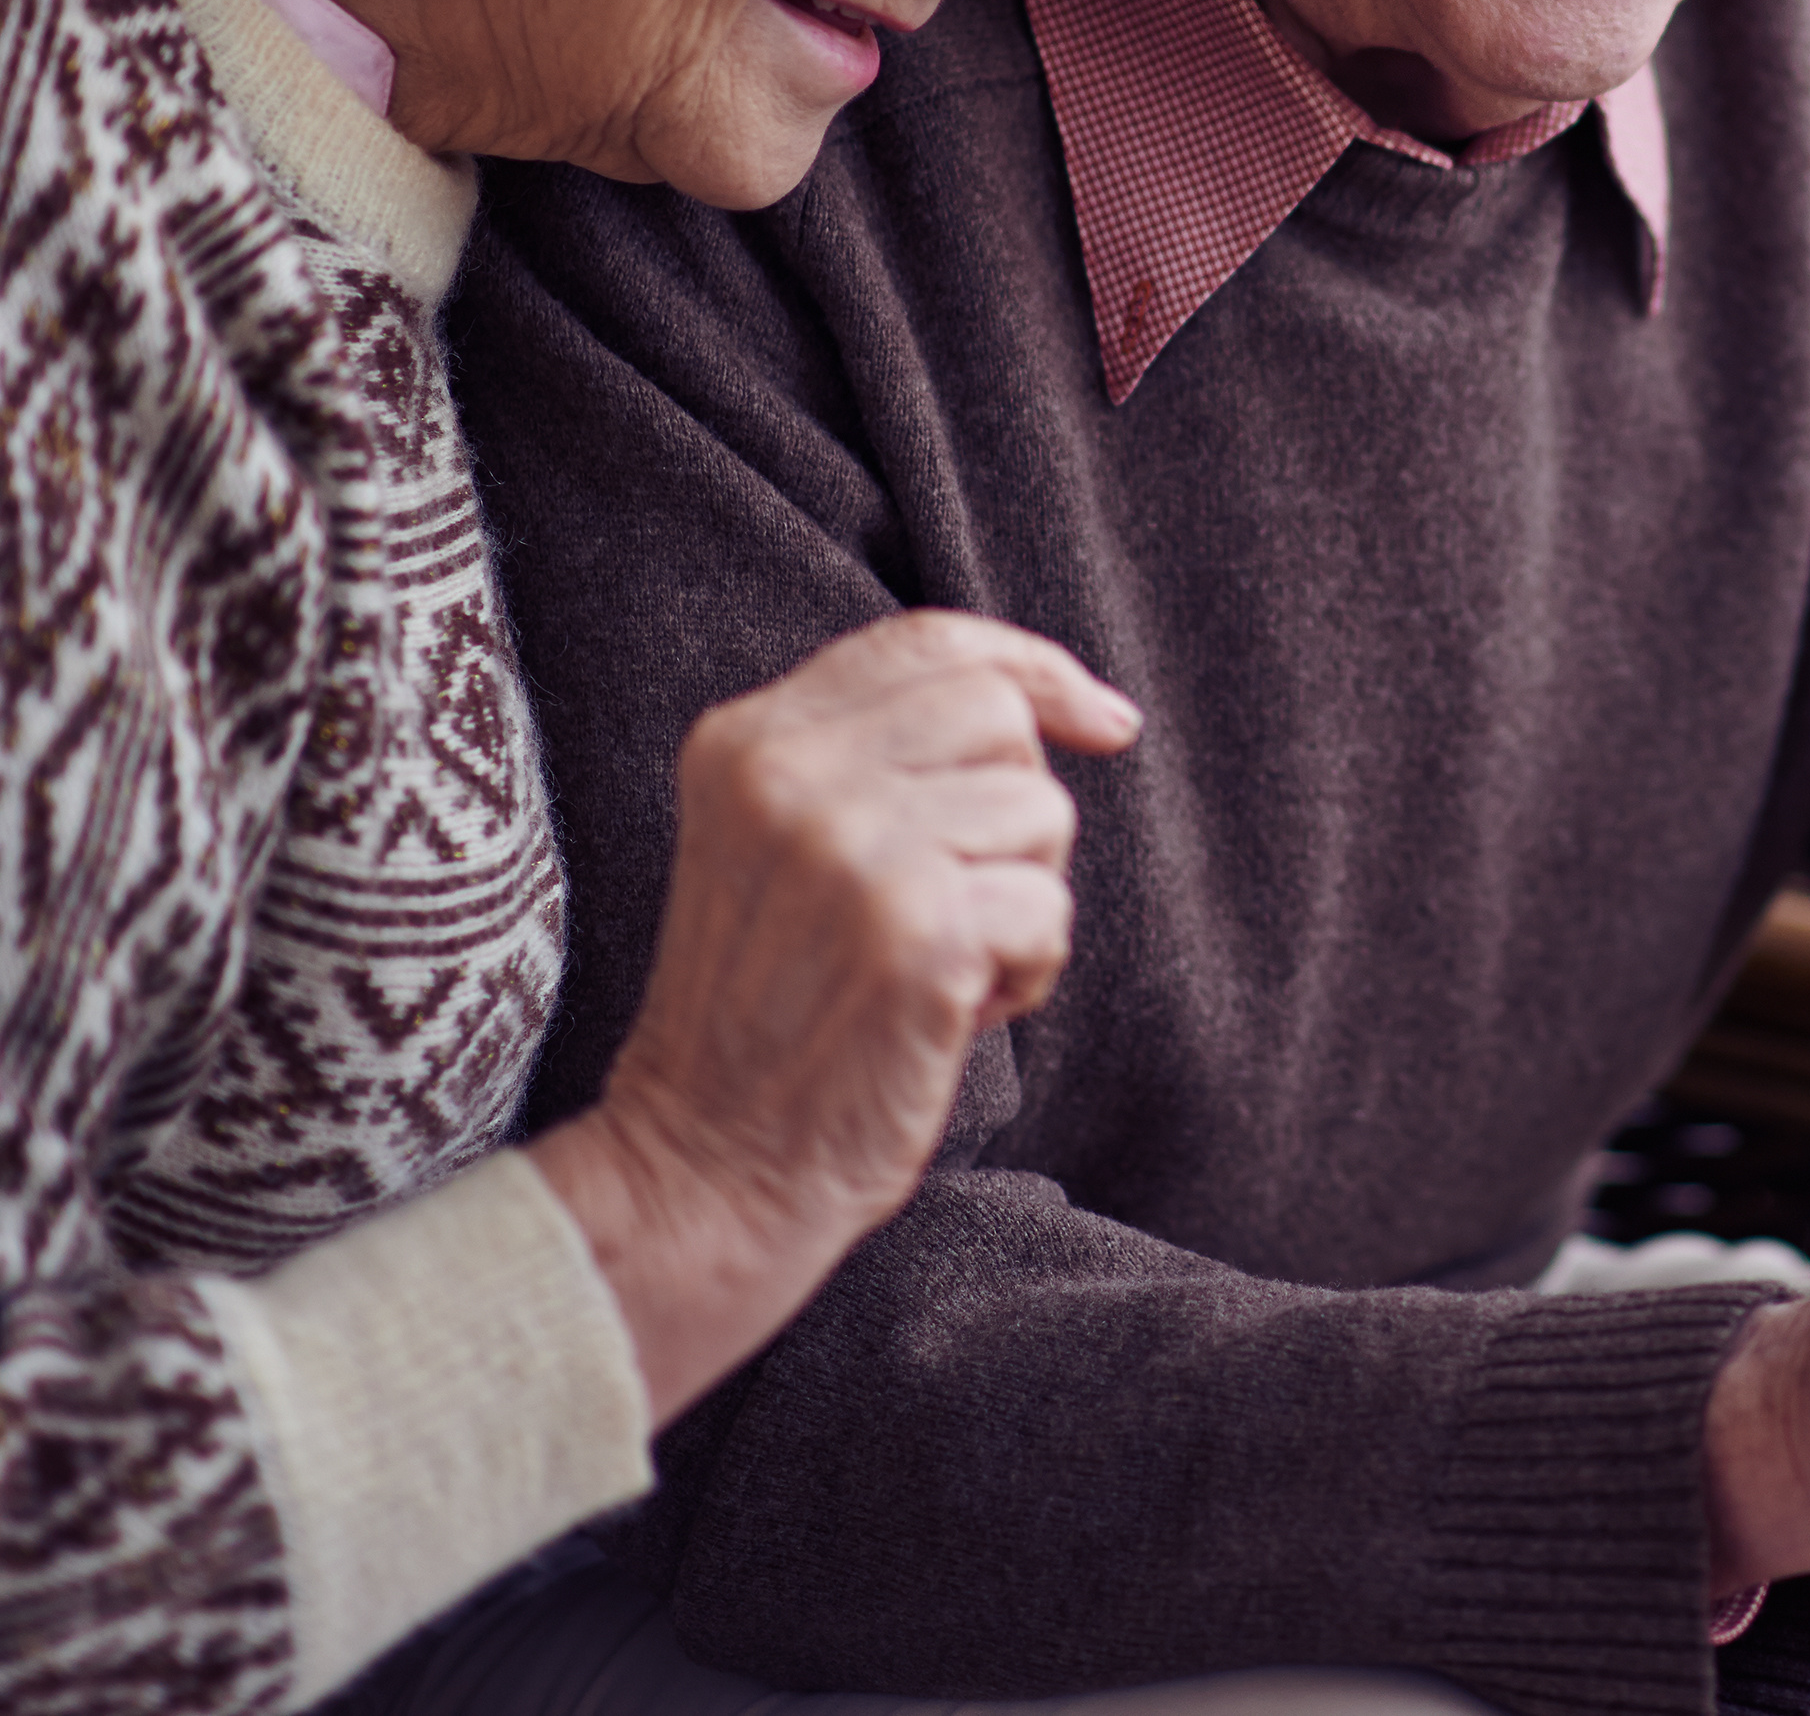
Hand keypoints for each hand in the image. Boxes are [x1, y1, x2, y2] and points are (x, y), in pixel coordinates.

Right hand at [529, 609, 1124, 1422]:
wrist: (706, 1169)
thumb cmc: (775, 1013)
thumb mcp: (784, 844)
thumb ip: (875, 757)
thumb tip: (1071, 706)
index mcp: (747, 739)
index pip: (927, 640)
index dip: (1033, 666)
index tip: (1103, 718)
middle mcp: (788, 774)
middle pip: (997, 716)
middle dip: (1018, 809)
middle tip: (959, 900)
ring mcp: (851, 847)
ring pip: (1038, 812)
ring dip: (1022, 901)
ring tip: (939, 969)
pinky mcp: (916, 929)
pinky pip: (1047, 908)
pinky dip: (1028, 973)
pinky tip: (954, 1017)